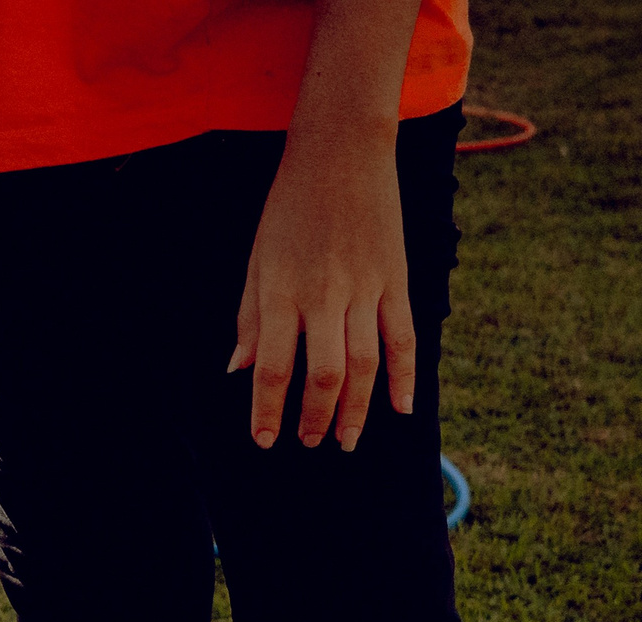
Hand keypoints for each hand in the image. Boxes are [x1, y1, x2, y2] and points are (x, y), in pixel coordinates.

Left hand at [232, 140, 413, 450]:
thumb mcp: (256, 262)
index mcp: (282, 293)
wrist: (341, 156)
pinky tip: (402, 408)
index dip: (268, 410)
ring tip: (347, 439)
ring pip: (367, 363)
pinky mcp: (396, 279)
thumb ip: (250, 319)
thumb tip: (238, 370)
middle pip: (326, 374)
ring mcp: (366, 288)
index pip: (274, 367)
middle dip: (316, 417)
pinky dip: (406, 376)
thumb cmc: (288, 211)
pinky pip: (405, 336)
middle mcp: (325, 296)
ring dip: (358, 409)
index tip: (264, 440)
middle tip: (309, 442)